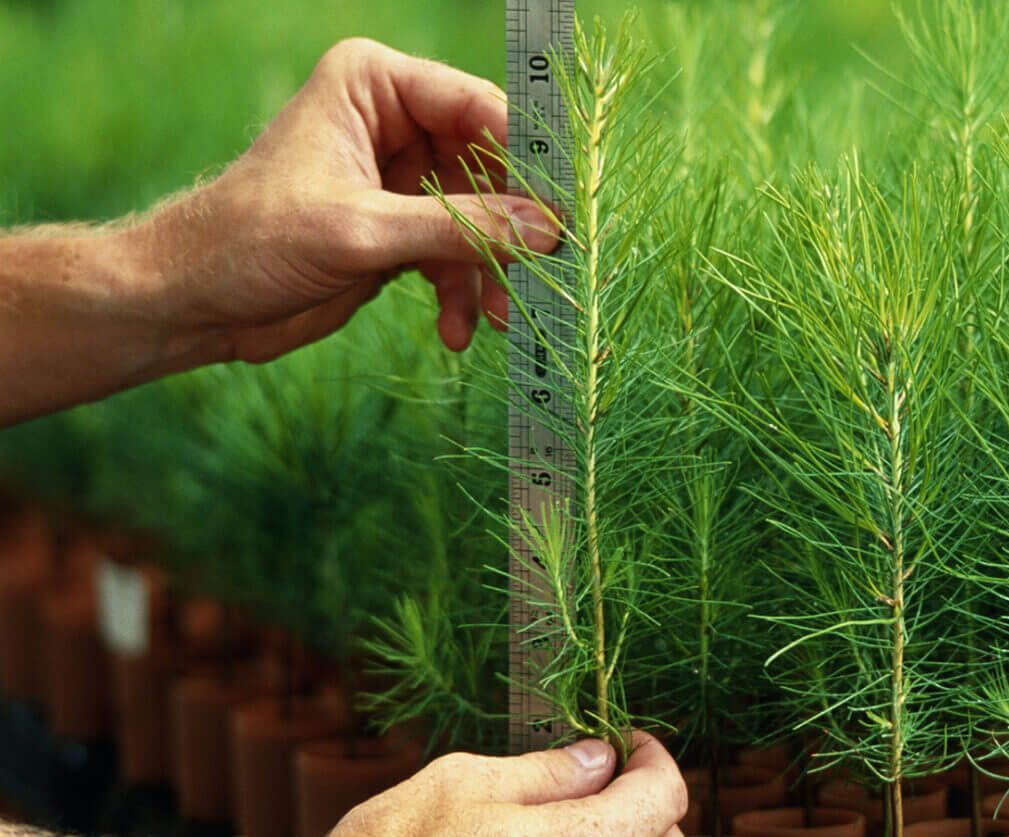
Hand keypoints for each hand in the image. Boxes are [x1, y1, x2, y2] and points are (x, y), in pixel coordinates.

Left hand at [131, 37, 558, 367]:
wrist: (194, 302)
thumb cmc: (250, 242)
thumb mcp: (361, 233)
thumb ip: (458, 228)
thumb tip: (549, 230)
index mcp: (375, 86)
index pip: (478, 106)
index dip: (526, 157)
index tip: (565, 208)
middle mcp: (394, 121)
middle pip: (490, 167)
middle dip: (511, 229)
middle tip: (542, 275)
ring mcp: (400, 178)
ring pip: (482, 218)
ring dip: (492, 273)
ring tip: (500, 319)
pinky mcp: (400, 229)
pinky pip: (459, 255)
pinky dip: (465, 294)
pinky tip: (460, 331)